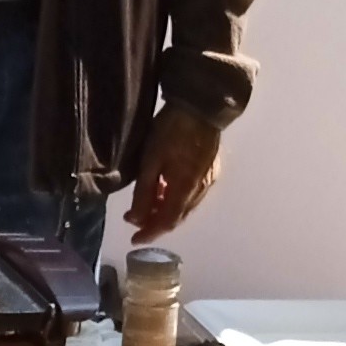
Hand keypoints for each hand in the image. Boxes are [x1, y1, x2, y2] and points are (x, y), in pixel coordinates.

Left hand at [125, 104, 223, 240]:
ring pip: (186, 206)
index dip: (150, 233)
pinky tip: (165, 190)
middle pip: (178, 217)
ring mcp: (209, 180)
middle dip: (155, 223)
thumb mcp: (150, 161)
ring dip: (166, 211)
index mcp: (186, 189)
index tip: (134, 239)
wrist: (201, 105)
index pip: (167, 222)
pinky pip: (192, 194)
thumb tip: (135, 220)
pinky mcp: (211, 170)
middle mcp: (201, 190)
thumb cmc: (171, 130)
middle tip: (135, 222)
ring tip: (147, 205)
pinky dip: (176, 199)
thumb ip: (143, 192)